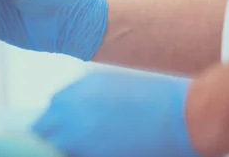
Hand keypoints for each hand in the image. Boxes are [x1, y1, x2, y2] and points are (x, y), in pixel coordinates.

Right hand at [32, 70, 200, 156]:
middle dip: (48, 135)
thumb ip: (85, 151)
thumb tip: (75, 149)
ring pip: (54, 104)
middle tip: (63, 143)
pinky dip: (74, 101)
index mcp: (73, 139)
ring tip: (76, 127)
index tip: (55, 151)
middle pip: (42, 125)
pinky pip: (73, 91)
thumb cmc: (157, 151)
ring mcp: (82, 92)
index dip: (47, 150)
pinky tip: (91, 110)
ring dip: (59, 116)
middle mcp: (70, 113)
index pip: (42, 146)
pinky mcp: (96, 79)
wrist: (186, 117)